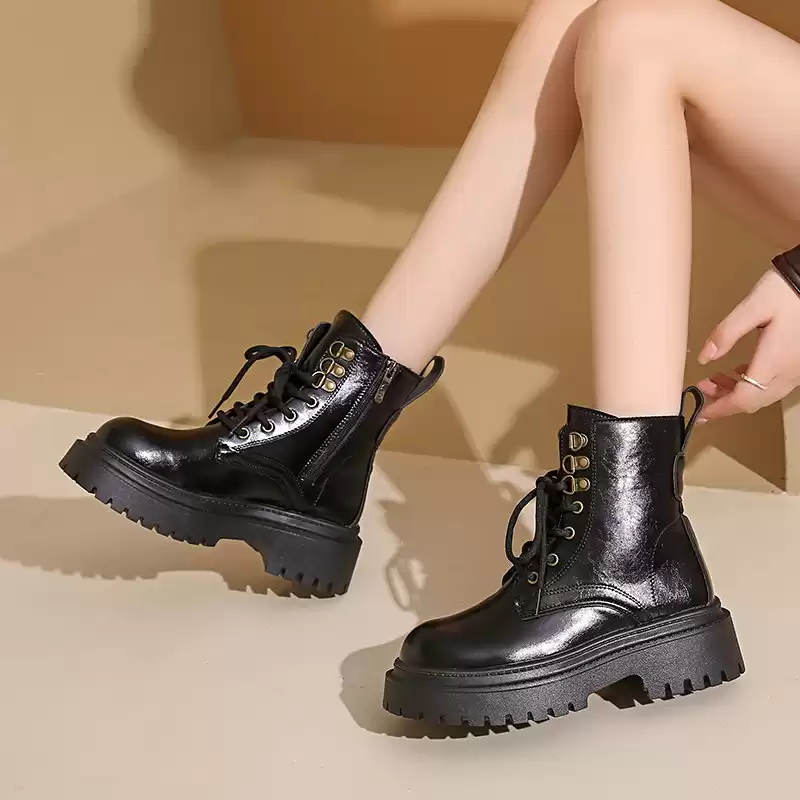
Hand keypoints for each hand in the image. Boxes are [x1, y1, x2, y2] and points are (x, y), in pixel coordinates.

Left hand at [697, 268, 799, 420]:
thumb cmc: (789, 289)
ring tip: (714, 380)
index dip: (721, 409)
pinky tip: (740, 372)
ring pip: (764, 394)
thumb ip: (726, 333)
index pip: (744, 399)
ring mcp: (797, 369)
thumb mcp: (753, 306)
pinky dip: (753, 384)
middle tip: (702, 389)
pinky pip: (775, 383)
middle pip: (753, 401)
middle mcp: (789, 371)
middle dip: (724, 400)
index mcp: (775, 361)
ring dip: (738, 392)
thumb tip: (704, 357)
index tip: (701, 414)